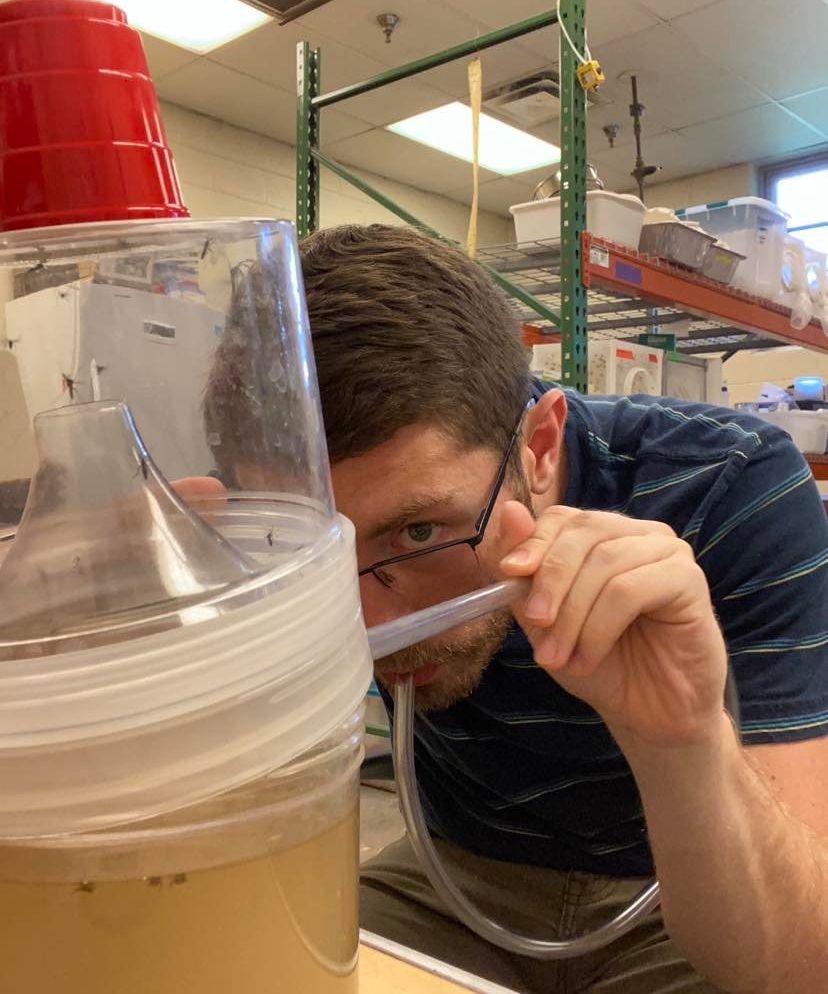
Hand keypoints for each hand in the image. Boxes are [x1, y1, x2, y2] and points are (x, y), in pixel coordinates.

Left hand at [495, 501, 727, 747]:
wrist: (648, 714)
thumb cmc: (599, 663)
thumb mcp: (545, 620)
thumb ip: (526, 571)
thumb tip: (510, 511)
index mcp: (604, 535)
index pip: (564, 517)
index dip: (534, 540)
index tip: (510, 573)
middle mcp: (639, 534)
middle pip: (584, 532)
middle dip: (551, 579)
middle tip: (536, 623)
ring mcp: (668, 552)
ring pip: (605, 562)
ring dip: (573, 614)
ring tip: (558, 656)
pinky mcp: (689, 579)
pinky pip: (631, 589)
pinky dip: (599, 627)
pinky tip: (589, 657)